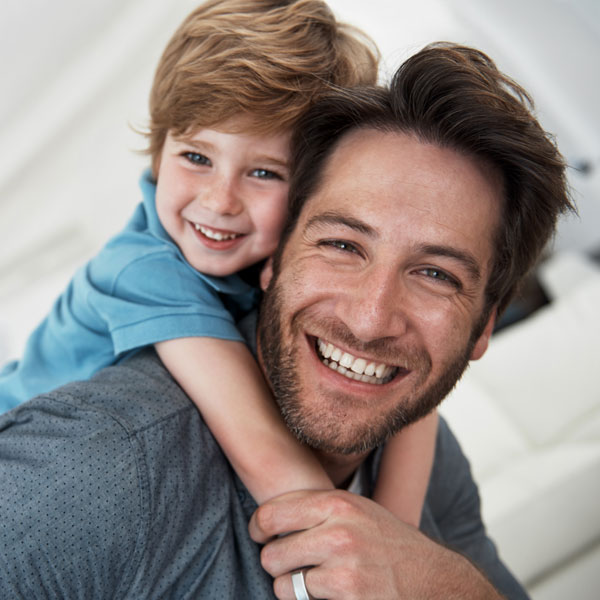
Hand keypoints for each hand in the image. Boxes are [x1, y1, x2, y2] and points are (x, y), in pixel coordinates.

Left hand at [249, 489, 501, 598]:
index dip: (259, 527)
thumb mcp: (357, 510)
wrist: (433, 579)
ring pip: (283, 583)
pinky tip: (330, 594)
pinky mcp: (348, 595)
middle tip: (292, 564)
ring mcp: (344, 566)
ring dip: (291, 587)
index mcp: (337, 503)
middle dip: (277, 562)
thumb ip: (318, 508)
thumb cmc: (387, 543)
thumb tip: (267, 516)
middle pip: (272, 552)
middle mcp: (339, 531)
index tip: (260, 535)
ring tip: (313, 580)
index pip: (272, 514)